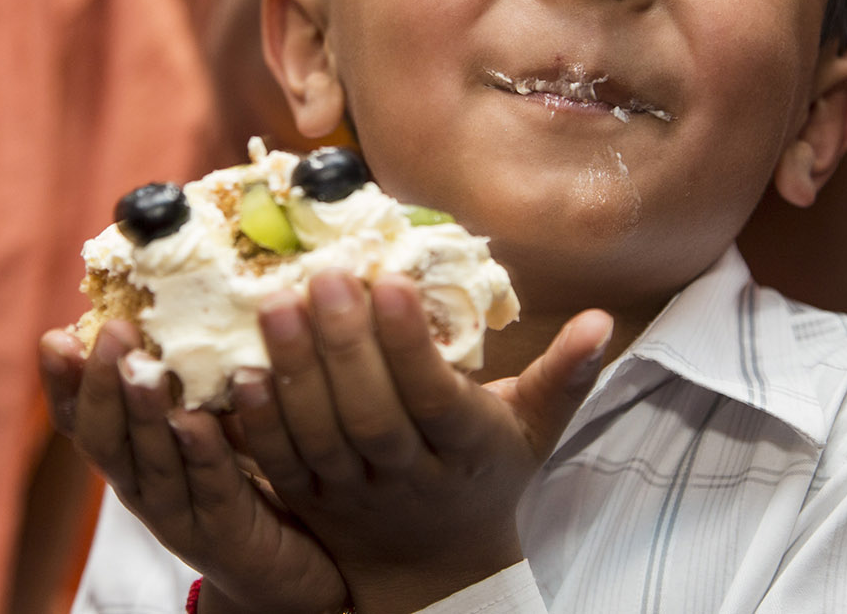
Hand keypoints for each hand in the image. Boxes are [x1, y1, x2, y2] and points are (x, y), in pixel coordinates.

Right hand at [39, 325, 348, 613]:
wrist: (291, 573)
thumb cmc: (248, 483)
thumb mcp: (212, 422)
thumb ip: (194, 372)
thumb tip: (194, 287)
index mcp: (131, 455)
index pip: (80, 419)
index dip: (62, 383)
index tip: (54, 337)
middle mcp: (142, 486)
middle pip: (102, 437)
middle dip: (102, 383)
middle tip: (111, 331)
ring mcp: (178, 514)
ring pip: (147, 462)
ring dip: (142, 412)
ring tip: (142, 367)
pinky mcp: (223, 534)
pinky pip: (208, 487)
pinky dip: (200, 453)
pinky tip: (196, 420)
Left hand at [235, 270, 611, 613]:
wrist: (438, 570)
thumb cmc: (487, 476)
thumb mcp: (534, 430)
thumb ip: (563, 374)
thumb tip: (604, 318)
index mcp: (467, 450)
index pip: (436, 399)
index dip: (412, 346)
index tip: (394, 281)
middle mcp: (409, 475)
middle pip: (373, 417)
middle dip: (346, 346)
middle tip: (324, 276)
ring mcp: (355, 493)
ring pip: (321, 439)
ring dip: (295, 373)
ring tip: (275, 304)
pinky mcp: (310, 501)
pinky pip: (280, 466)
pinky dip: (259, 422)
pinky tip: (242, 370)